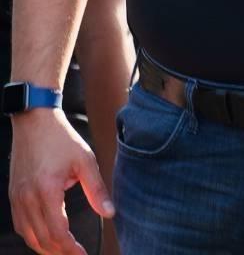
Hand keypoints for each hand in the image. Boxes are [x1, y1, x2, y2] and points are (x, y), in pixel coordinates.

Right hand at [8, 110, 112, 254]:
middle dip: (59, 252)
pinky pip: (20, 225)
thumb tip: (109, 213)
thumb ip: (97, 189)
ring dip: (45, 247)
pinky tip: (45, 238)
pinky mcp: (13, 195)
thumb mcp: (85, 161)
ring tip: (63, 251)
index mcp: (46, 191)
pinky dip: (32, 236)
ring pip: (27, 235)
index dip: (70, 248)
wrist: (34, 122)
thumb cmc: (61, 139)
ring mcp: (17, 198)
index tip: (83, 254)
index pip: (57, 232)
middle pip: (41, 239)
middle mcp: (27, 199)